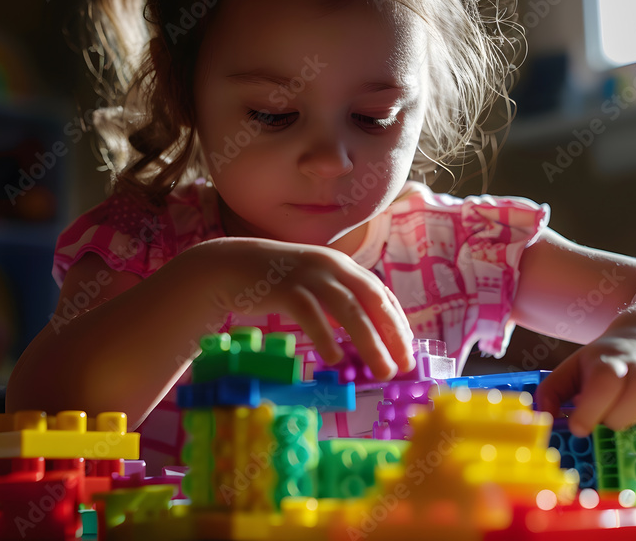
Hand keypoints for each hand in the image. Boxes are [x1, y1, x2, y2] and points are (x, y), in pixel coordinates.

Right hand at [188, 237, 414, 379]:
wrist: (230, 265)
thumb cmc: (276, 282)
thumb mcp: (315, 286)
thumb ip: (339, 302)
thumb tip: (367, 333)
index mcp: (342, 266)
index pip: (379, 293)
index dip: (397, 321)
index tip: (406, 348)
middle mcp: (331, 265)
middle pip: (371, 300)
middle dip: (392, 333)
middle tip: (403, 365)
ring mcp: (308, 275)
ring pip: (348, 309)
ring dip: (370, 342)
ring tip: (381, 370)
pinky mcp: (285, 288)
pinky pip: (311, 314)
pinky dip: (325, 336)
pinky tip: (333, 359)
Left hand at [535, 331, 635, 436]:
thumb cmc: (603, 362)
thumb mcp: (573, 368)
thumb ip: (552, 391)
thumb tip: (544, 415)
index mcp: (607, 359)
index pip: (604, 382)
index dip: (591, 409)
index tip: (579, 429)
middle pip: (634, 392)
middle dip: (613, 418)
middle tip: (601, 423)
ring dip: (632, 420)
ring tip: (619, 416)